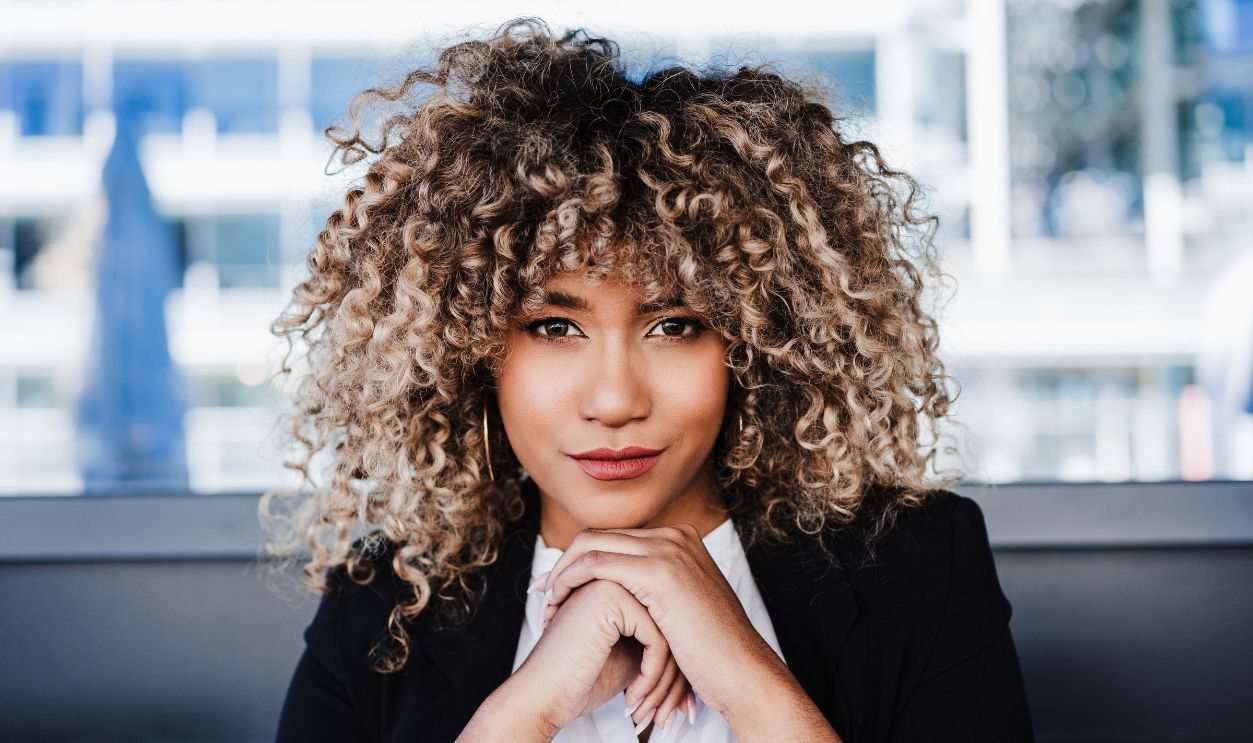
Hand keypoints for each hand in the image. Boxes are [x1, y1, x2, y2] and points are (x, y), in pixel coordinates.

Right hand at [511, 578, 694, 734]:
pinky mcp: (611, 598)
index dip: (676, 664)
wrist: (543, 696)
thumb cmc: (582, 680)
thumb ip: (656, 633)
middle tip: (673, 712)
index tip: (678, 702)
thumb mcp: (630, 652)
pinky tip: (634, 699)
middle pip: (673, 625)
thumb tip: (692, 641)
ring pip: (669, 632)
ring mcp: (613, 581)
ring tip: (653, 713)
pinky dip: (651, 677)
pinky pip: (657, 639)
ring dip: (664, 682)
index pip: (670, 620)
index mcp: (620, 584)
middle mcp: (617, 576)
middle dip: (676, 675)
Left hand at [536, 524, 782, 716]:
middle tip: (543, 594)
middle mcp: (674, 536)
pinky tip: (559, 606)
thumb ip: (659, 591)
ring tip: (547, 605)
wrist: (743, 672)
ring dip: (561, 574)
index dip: (580, 560)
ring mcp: (668, 550)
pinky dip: (568, 582)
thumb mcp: (684, 609)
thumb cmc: (714, 653)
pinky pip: (595, 564)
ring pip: (590, 545)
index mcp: (680, 540)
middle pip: (599, 535)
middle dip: (564, 564)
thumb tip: (626, 594)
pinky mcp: (658, 572)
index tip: (558, 587)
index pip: (614, 538)